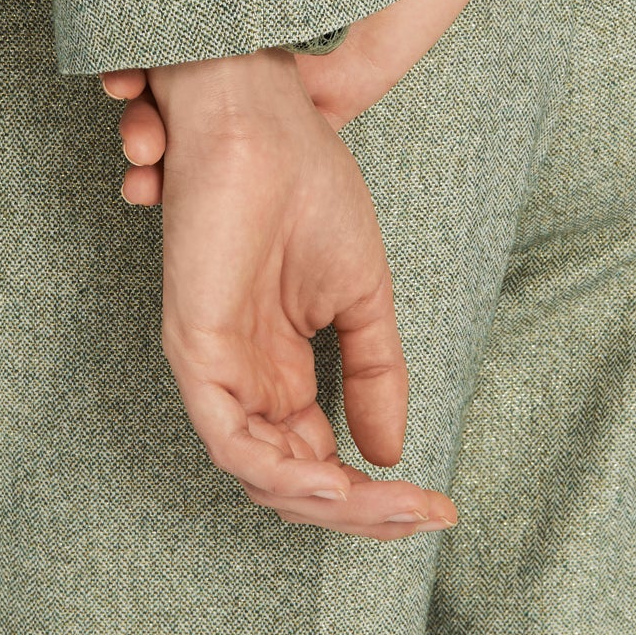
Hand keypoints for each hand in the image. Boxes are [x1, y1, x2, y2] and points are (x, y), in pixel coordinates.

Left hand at [146, 48, 457, 538]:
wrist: (267, 121)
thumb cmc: (306, 187)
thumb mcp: (362, 296)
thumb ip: (374, 374)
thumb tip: (390, 452)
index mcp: (277, 367)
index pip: (318, 461)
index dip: (375, 496)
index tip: (439, 507)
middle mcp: (243, 377)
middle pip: (292, 482)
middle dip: (361, 514)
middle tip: (422, 514)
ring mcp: (216, 366)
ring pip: (260, 474)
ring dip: (327, 505)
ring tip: (384, 505)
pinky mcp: (196, 347)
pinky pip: (229, 438)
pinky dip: (281, 472)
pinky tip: (336, 481)